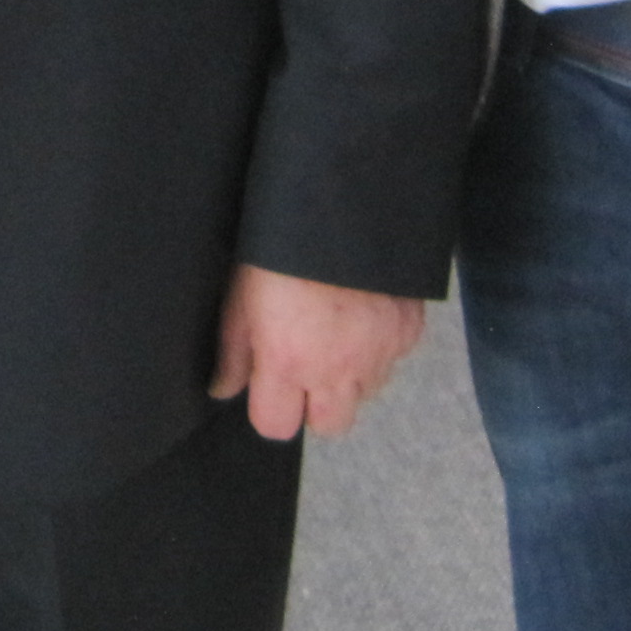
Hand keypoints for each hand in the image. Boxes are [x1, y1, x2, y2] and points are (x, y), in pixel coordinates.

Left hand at [208, 264, 422, 441]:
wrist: (343, 203)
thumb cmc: (281, 244)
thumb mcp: (241, 294)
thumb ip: (234, 351)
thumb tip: (223, 389)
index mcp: (286, 362)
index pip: (276, 428)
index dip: (270, 408)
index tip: (269, 384)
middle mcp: (336, 369)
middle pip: (329, 425)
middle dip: (316, 404)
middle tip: (306, 363)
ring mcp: (377, 353)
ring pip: (366, 392)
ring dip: (350, 374)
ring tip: (334, 330)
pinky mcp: (407, 331)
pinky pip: (393, 357)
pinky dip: (379, 344)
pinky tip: (362, 311)